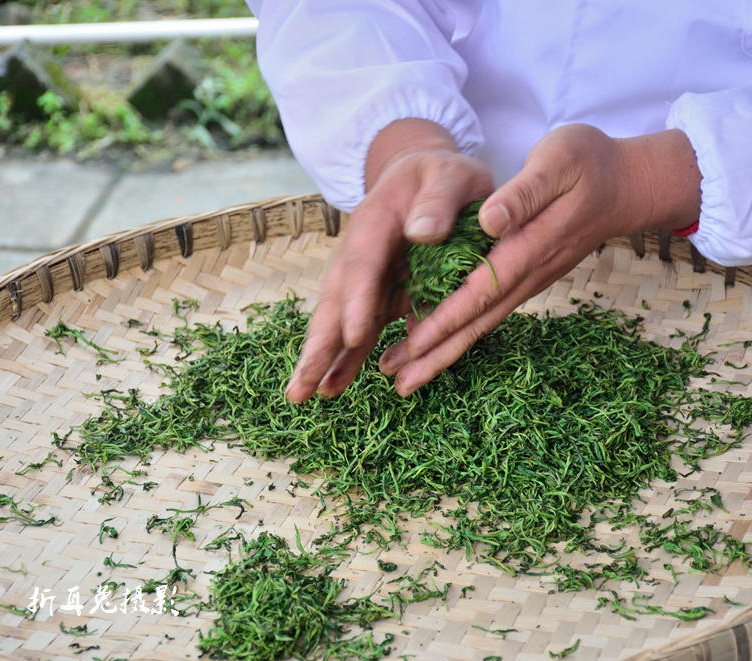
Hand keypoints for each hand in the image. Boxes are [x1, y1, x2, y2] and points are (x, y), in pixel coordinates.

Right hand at [285, 118, 493, 402]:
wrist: (427, 175)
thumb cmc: (443, 175)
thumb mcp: (450, 176)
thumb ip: (439, 201)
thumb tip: (422, 232)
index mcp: (376, 222)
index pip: (364, 263)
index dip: (357, 299)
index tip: (355, 335)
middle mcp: (362, 254)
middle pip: (336, 300)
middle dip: (321, 343)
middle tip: (301, 383)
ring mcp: (368, 278)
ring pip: (341, 321)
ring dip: (324, 359)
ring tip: (305, 396)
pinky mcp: (380, 294)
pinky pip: (362, 329)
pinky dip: (348, 358)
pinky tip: (333, 387)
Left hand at [378, 124, 701, 394]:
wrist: (631, 184)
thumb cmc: (592, 163)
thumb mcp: (559, 161)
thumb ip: (524, 193)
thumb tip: (488, 222)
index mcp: (530, 245)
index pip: (481, 291)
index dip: (446, 319)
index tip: (412, 345)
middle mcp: (530, 272)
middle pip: (479, 322)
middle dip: (438, 354)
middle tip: (398, 384)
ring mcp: (532, 279)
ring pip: (484, 323)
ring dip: (446, 352)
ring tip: (409, 378)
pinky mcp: (530, 275)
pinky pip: (491, 311)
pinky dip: (463, 332)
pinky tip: (439, 343)